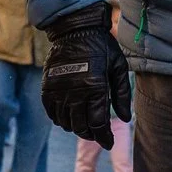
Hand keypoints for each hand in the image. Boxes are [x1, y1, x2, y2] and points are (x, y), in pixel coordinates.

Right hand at [40, 4, 131, 144]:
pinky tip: (68, 116)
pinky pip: (51, 112)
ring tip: (83, 124)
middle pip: (80, 127)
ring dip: (75, 128)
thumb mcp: (118, 68)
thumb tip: (125, 119)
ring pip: (65, 122)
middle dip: (90, 134)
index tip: (108, 142)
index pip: (98, 124)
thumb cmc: (102, 47)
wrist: (75, 29)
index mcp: (95, 87)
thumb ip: (122, 95)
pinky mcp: (47, 86)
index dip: (104, 137)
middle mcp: (74, 91)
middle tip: (97, 134)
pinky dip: (59, 119)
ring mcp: (58, 90)